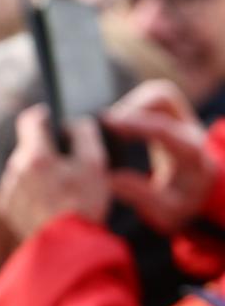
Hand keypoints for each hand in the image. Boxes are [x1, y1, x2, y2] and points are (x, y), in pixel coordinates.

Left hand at [0, 106, 110, 241]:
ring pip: (23, 172)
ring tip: (62, 193)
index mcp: (35, 156)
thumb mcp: (95, 165)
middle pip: (29, 149)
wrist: (67, 250)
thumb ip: (85, 135)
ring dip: (38, 175)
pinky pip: (18, 192)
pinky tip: (50, 207)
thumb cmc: (84, 206)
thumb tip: (75, 122)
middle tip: (68, 166)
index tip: (52, 118)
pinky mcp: (5, 210)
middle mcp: (14, 170)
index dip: (43, 116)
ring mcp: (7, 190)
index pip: (30, 121)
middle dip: (46, 152)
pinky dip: (31, 195)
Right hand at [104, 80, 217, 233]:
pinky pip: (153, 97)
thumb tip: (110, 177)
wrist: (200, 195)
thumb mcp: (165, 212)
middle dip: (132, 106)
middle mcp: (190, 131)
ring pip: (158, 94)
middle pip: (164, 99)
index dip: (135, 123)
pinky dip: (134, 103)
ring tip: (112, 123)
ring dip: (132, 102)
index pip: (164, 129)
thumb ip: (139, 195)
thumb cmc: (181, 202)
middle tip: (106, 123)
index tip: (109, 124)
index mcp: (191, 155)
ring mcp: (183, 119)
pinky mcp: (173, 114)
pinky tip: (121, 122)